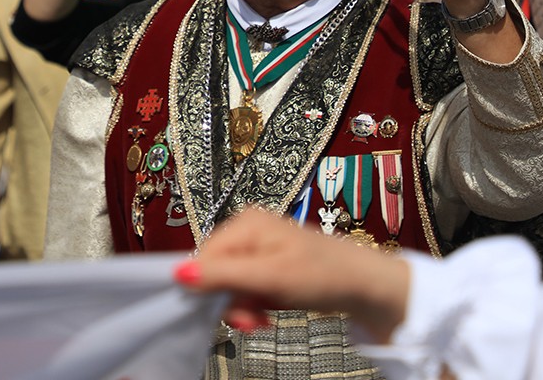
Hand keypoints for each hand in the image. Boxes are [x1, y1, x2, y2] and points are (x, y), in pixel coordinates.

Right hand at [174, 208, 409, 343]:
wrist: (365, 286)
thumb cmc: (322, 275)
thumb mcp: (269, 278)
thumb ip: (223, 275)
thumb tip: (177, 273)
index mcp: (244, 223)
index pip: (204, 258)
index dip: (210, 290)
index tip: (230, 314)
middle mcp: (248, 230)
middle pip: (217, 272)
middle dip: (232, 301)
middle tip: (253, 320)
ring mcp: (260, 246)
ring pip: (231, 284)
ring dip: (244, 306)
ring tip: (264, 316)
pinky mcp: (270, 263)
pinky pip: (247, 287)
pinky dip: (255, 303)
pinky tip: (269, 310)